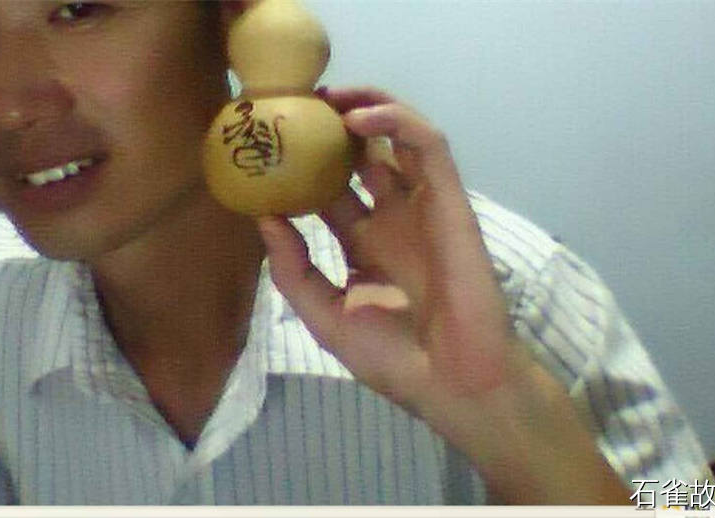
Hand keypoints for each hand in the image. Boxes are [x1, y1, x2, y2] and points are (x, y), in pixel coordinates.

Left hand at [256, 86, 627, 503]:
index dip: (303, 163)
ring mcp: (421, 207)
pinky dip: (397, 122)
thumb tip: (265, 218)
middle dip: (332, 126)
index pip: (330, 189)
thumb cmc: (393, 358)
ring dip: (365, 108)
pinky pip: (427, 147)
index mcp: (364, 244)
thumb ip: (294, 269)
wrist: (450, 382)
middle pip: (362, 155)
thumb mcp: (326, 314)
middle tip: (297, 104)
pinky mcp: (449, 200)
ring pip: (397, 138)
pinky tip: (358, 119)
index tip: (270, 142)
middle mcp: (392, 219)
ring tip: (327, 96)